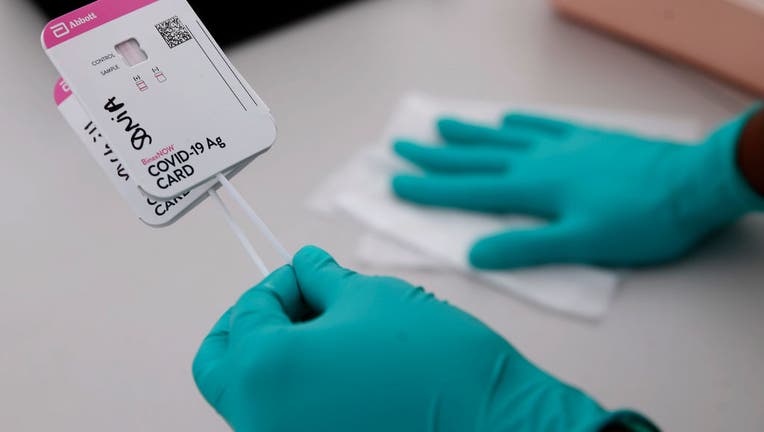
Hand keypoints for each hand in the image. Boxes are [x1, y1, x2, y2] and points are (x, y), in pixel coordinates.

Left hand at [192, 246, 652, 431]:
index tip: (305, 274)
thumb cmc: (437, 361)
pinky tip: (338, 365)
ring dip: (274, 355)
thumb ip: (320, 279)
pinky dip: (296, 388)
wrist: (496, 425)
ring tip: (326, 329)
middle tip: (294, 303)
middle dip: (252, 324)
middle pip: (223, 365)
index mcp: (263, 373)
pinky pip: (284, 419)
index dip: (278, 284)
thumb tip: (303, 267)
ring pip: (252, 395)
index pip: (246, 315)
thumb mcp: (371, 297)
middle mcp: (260, 423)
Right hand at [392, 111, 761, 268]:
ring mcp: (561, 146)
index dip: (430, 190)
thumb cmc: (640, 221)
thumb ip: (526, 249)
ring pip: (503, 139)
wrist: (691, 184)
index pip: (469, 191)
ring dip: (469, 135)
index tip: (397, 182)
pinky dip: (519, 123)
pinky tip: (506, 120)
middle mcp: (538, 162)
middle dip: (436, 157)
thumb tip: (476, 253)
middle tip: (402, 146)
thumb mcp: (582, 244)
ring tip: (441, 126)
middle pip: (476, 159)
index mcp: (532, 189)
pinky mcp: (585, 139)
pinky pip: (542, 126)